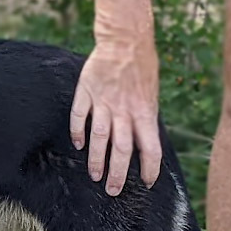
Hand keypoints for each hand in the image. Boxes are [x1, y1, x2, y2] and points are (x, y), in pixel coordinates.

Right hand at [70, 35, 161, 195]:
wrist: (125, 40)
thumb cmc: (142, 66)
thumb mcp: (151, 94)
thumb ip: (145, 117)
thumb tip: (143, 139)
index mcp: (144, 113)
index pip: (150, 148)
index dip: (150, 169)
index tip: (147, 183)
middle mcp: (124, 111)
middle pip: (121, 150)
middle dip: (117, 174)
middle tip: (113, 190)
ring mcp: (104, 103)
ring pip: (99, 138)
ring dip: (96, 160)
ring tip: (95, 175)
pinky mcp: (87, 93)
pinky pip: (80, 117)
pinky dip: (79, 132)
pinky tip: (79, 144)